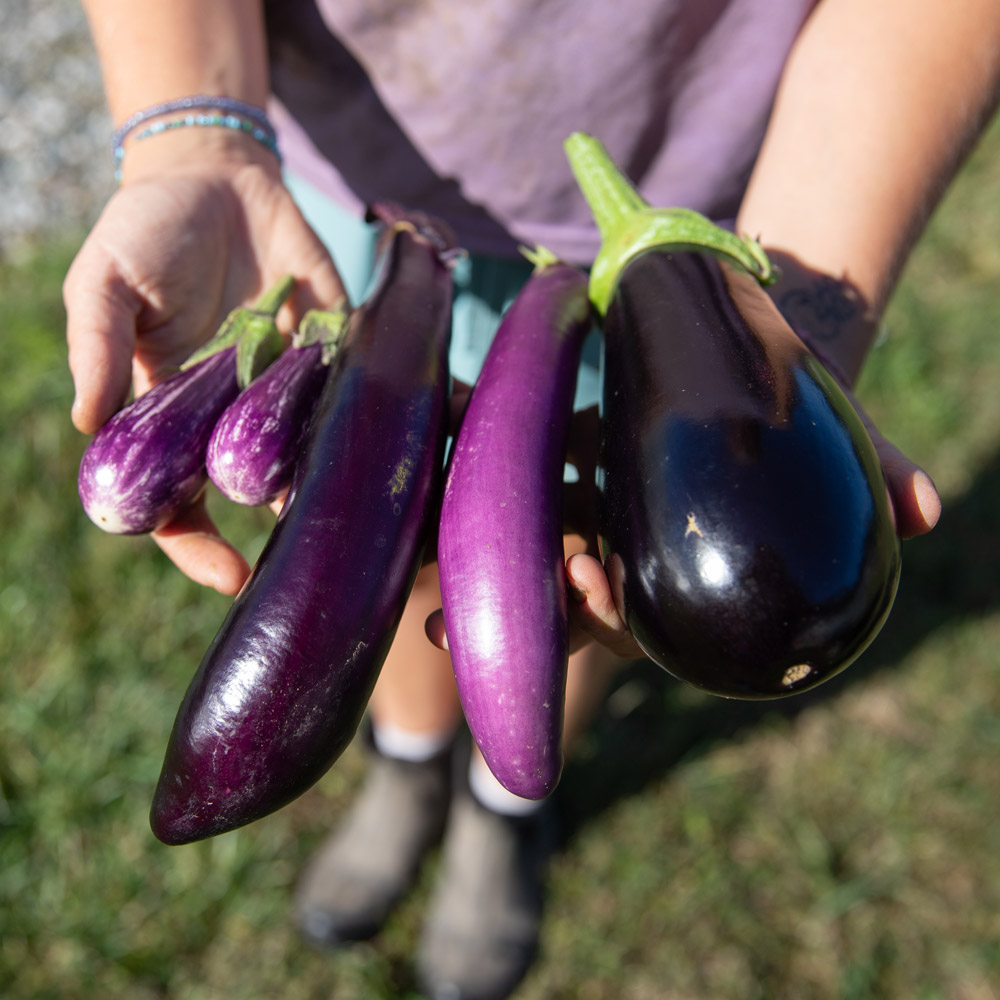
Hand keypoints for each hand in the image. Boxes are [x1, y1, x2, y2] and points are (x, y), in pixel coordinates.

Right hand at [65, 136, 344, 592]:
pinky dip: (369, 421)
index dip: (196, 543)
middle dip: (280, 532)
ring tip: (357, 520)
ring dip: (330, 485)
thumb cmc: (145, 231)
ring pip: (311, 453)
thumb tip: (87, 426)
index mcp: (173, 412)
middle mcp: (232, 411)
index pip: (178, 498)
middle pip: (254, 491)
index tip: (229, 575)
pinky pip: (352, 394)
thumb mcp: (105, 283)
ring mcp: (285, 385)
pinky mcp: (333, 349)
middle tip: (311, 563)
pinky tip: (389, 449)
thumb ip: (99, 348)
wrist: (218, 177)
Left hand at [426, 377, 940, 660]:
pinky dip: (454, 493)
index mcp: (667, 549)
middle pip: (552, 589)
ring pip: (512, 551)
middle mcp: (613, 536)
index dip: (603, 616)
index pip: (632, 605)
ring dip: (461, 574)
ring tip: (413, 595)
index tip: (585, 591)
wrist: (740, 338)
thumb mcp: (824, 425)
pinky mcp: (538, 452)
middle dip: (508, 608)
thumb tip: (926, 514)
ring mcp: (570, 500)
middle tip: (452, 622)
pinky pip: (489, 481)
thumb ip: (870, 467)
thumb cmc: (780, 394)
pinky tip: (409, 490)